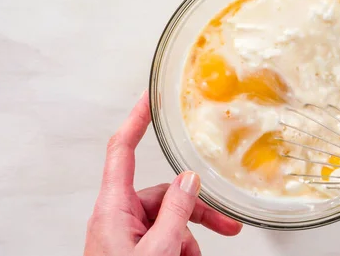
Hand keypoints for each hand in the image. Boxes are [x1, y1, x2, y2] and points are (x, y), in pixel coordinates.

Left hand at [84, 92, 242, 255]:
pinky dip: (182, 249)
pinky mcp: (136, 250)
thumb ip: (174, 212)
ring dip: (191, 238)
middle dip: (196, 212)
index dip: (135, 120)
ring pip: (169, 221)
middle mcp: (118, 217)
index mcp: (112, 209)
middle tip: (227, 225)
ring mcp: (127, 235)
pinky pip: (165, 239)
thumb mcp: (156, 251)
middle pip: (163, 195)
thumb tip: (188, 180)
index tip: (149, 98)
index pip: (121, 151)